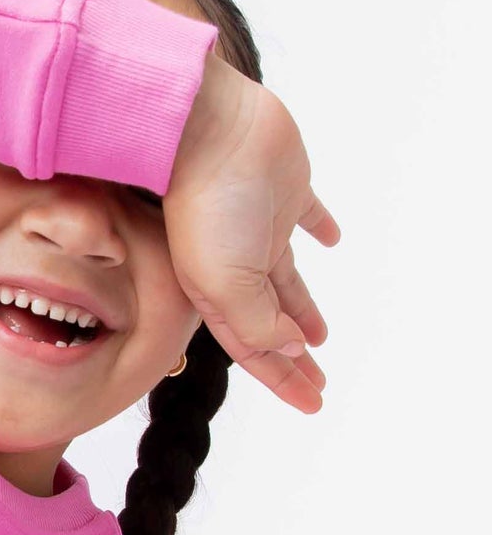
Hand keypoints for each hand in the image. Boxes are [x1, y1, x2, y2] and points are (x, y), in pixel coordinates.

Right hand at [165, 48, 340, 413]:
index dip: (284, 380)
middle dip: (293, 358)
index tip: (312, 403)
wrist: (204, 130)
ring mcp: (259, 229)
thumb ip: (257, 323)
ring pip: (287, 283)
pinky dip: (319, 230)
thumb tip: (292, 347)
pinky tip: (331, 242)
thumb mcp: (225, 284)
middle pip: (271, 324)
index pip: (256, 351)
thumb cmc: (204, 207)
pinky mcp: (282, 191)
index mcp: (218, 295)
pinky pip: (306, 216)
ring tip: (320, 339)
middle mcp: (236, 268)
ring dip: (302, 312)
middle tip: (318, 384)